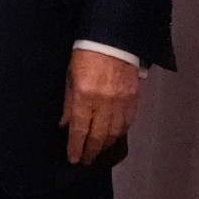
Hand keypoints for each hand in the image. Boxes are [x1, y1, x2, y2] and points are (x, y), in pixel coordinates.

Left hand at [61, 47, 140, 165]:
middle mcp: (105, 103)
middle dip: (91, 151)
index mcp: (85, 96)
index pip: (80, 130)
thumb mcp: (70, 75)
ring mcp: (121, 101)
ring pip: (115, 132)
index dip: (76, 147)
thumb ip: (69, 103)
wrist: (113, 38)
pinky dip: (121, 132)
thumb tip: (65, 124)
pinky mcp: (134, 97)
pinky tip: (115, 136)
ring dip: (106, 144)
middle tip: (86, 160)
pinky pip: (128, 121)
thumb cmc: (85, 53)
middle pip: (98, 135)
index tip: (73, 159)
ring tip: (99, 151)